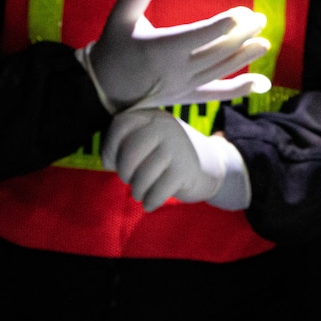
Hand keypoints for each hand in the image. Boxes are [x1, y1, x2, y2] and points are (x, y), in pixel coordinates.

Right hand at [78, 0, 271, 111]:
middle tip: (260, 19)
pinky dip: (240, 89)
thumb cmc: (114, 46)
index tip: (241, 14)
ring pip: (220, 70)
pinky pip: (217, 94)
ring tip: (265, 43)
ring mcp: (183, 86)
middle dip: (241, 35)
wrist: (105, 87)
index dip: (220, 25)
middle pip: (216, 52)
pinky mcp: (187, 97)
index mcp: (160, 48)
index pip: (197, 36)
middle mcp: (175, 70)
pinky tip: (260, 82)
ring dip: (245, 56)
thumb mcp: (119, 16)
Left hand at [102, 108, 246, 211]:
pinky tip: (150, 203)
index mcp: (152, 117)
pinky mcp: (185, 170)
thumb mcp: (149, 141)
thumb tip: (108, 160)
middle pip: (129, 152)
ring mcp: (177, 147)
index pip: (120, 125)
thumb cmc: (167, 157)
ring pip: (142, 176)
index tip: (113, 163)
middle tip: (131, 180)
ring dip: (137, 191)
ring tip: (141, 193)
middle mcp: (165, 127)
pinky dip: (150, 202)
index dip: (110, 148)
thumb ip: (127, 143)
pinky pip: (157, 191)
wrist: (212, 165)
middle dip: (125, 172)